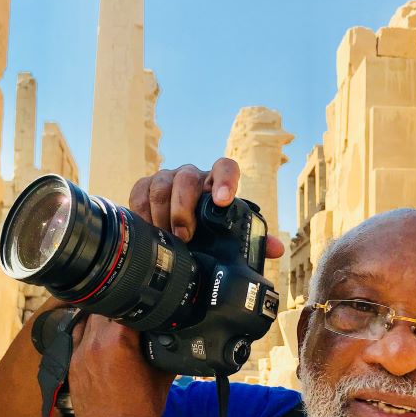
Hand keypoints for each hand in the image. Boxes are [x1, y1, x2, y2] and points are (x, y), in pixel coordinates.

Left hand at [68, 314, 173, 416]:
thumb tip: (170, 331)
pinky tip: (104, 343)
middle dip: (119, 308)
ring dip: (101, 318)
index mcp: (116, 343)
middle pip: (103, 308)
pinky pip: (77, 339)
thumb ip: (163, 347)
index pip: (125, 305)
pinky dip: (90, 336)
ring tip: (118, 325)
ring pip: (86, 320)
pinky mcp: (71, 368)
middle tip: (135, 314)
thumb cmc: (142, 415)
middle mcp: (92, 345)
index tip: (148, 304)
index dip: (139, 302)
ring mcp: (78, 356)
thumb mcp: (162, 375)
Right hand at [129, 157, 284, 257]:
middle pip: (187, 177)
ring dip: (163, 212)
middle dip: (183, 207)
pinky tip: (147, 228)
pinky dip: (142, 210)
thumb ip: (254, 240)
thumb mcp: (229, 234)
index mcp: (217, 183)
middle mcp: (192, 177)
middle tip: (185, 235)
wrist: (177, 228)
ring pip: (161, 183)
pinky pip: (140, 190)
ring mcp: (168, 179)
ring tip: (167, 236)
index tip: (223, 201)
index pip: (225, 167)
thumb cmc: (208, 229)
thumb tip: (276, 249)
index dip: (225, 180)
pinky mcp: (145, 186)